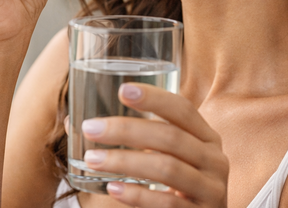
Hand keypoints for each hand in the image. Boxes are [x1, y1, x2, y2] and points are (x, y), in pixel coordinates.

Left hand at [80, 83, 228, 206]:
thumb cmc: (176, 187)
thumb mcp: (166, 158)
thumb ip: (133, 139)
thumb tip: (72, 120)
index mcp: (206, 137)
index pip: (182, 109)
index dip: (154, 98)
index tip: (122, 90)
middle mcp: (214, 160)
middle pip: (170, 137)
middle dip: (127, 130)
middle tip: (91, 128)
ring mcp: (211, 189)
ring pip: (167, 169)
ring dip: (125, 161)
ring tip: (92, 159)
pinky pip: (168, 203)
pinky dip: (138, 195)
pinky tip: (113, 188)